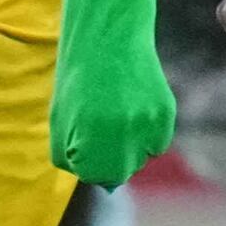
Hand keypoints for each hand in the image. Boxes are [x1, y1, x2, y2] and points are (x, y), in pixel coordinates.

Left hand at [52, 32, 177, 185]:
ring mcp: (147, 126)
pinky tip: (133, 108)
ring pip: (141, 158)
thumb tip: (104, 186)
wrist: (107, 40)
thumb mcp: (60, 122)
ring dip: (129, 146)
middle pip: (120, 172)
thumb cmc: (77, 84)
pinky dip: (146, 134)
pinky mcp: (165, 115)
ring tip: (116, 113)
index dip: (88, 160)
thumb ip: (71, 158)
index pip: (95, 175)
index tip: (84, 138)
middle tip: (101, 127)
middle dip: (109, 159)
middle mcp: (122, 137)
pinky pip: (157, 143)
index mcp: (90, 139)